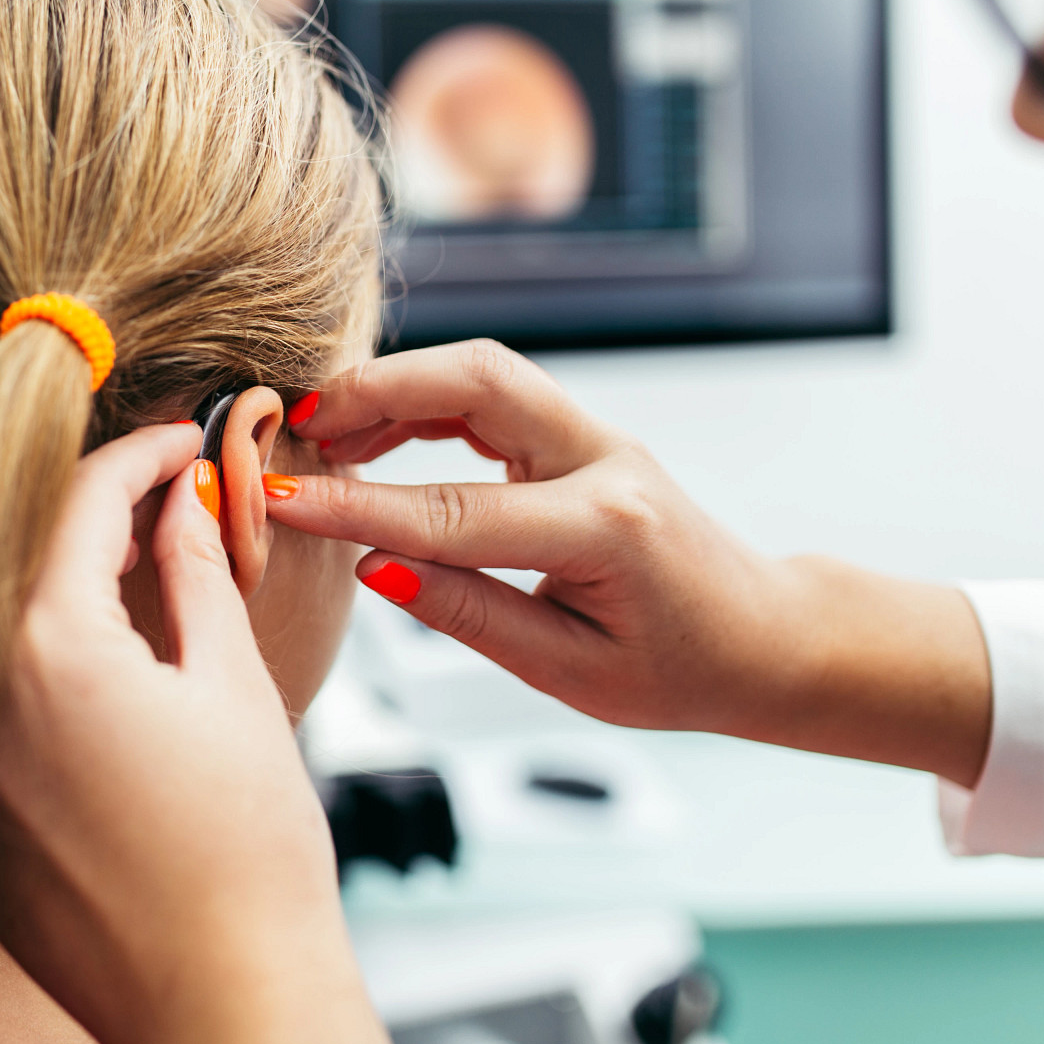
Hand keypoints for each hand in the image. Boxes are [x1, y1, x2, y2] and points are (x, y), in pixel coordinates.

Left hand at [0, 424, 393, 1043]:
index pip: (79, 501)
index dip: (140, 456)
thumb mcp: (230, 686)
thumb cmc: (242, 861)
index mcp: (42, 646)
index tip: (181, 444)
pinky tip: (83, 654)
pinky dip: (18, 652)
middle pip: (15, 549)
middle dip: (87, 506)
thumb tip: (182, 501)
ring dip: (47, 576)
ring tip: (126, 566)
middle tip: (160, 496)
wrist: (219, 1003)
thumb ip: (193, 574)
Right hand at [270, 341, 991, 785]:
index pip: (454, 511)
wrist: (762, 638)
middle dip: (378, 390)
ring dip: (395, 387)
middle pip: (477, 382)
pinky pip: (492, 393)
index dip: (356, 505)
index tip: (281, 499)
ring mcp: (598, 437)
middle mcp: (605, 462)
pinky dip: (425, 401)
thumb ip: (470, 614)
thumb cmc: (679, 669)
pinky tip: (375, 437)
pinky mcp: (581, 435)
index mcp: (605, 528)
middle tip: (299, 423)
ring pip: (482, 372)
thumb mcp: (569, 671)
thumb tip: (374, 566)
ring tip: (323, 431)